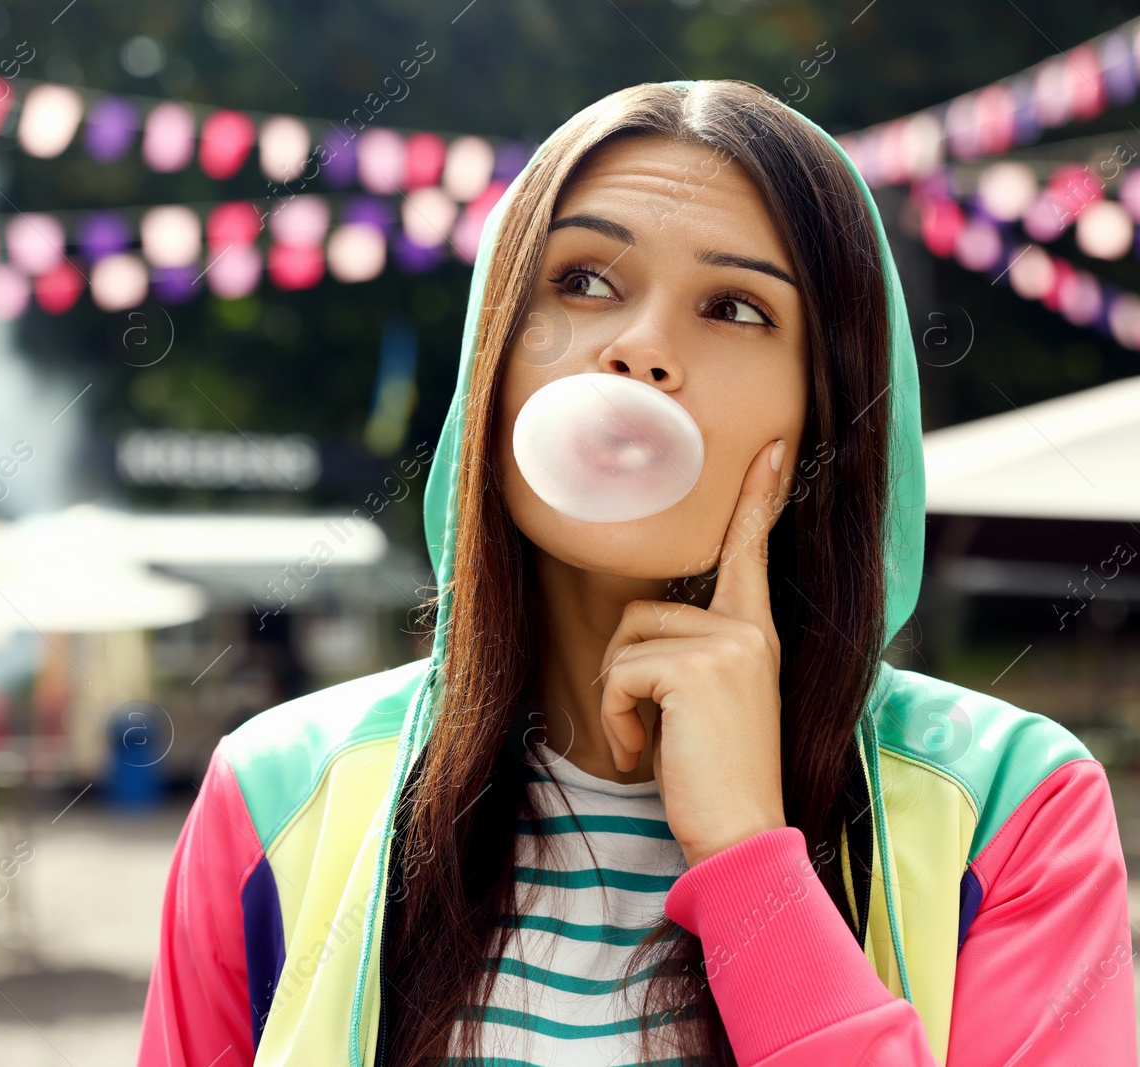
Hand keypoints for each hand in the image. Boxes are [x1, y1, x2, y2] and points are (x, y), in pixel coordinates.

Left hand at [597, 438, 791, 868]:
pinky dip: (615, 719)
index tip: (773, 447)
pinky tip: (645, 754)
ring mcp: (730, 645)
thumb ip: (691, 655)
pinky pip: (618, 675)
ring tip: (652, 744)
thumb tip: (640, 625)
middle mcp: (750, 630)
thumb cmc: (714, 778)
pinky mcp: (700, 668)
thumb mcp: (707, 704)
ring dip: (617, 701)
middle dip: (622, 677)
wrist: (742, 838)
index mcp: (756, 634)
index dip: (758, 497)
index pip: (751, 551)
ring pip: (623, 642)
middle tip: (650, 731)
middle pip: (639, 615)